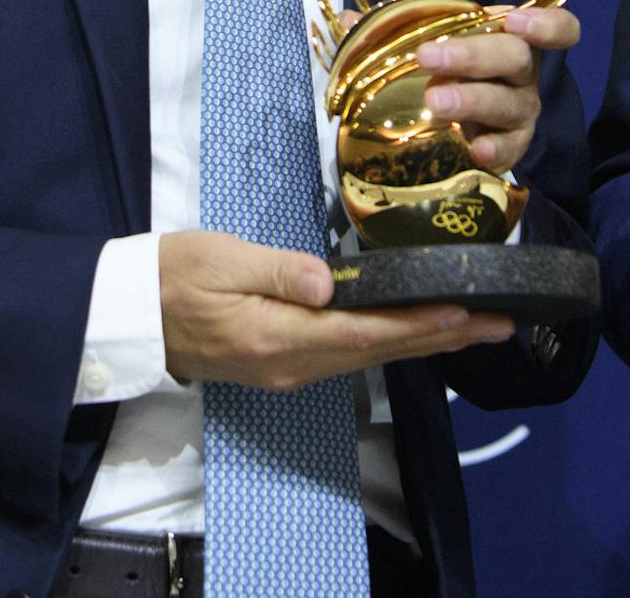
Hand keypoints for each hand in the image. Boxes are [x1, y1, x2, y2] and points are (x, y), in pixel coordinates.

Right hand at [159, 230, 514, 390]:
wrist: (129, 315)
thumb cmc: (171, 276)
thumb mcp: (220, 259)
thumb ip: (277, 269)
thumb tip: (327, 280)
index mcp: (279, 337)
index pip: (367, 333)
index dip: (421, 325)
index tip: (468, 314)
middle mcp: (292, 364)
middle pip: (381, 351)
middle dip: (444, 337)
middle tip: (500, 323)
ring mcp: (288, 370)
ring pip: (370, 356)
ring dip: (425, 342)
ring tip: (475, 326)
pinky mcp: (283, 363)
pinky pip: (351, 355)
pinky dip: (392, 343)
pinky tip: (417, 332)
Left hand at [416, 6, 578, 172]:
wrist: (458, 122)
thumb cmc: (451, 70)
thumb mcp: (438, 42)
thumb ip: (410, 29)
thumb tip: (356, 19)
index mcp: (513, 39)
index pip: (559, 29)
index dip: (546, 24)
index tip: (513, 20)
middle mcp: (524, 74)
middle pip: (516, 58)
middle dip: (472, 55)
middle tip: (428, 57)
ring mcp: (521, 112)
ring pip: (508, 103)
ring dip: (471, 100)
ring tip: (435, 100)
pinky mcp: (512, 147)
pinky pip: (510, 148)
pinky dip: (495, 149)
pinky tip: (475, 148)